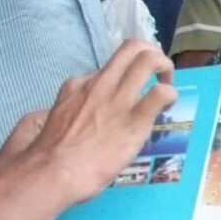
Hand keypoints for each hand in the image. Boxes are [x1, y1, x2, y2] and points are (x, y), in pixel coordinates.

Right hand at [28, 41, 178, 204]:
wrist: (53, 171)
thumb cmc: (51, 155)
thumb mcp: (56, 119)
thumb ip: (73, 109)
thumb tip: (79, 117)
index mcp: (78, 85)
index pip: (108, 68)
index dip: (124, 77)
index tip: (128, 92)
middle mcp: (99, 85)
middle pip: (131, 48)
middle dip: (151, 53)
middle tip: (158, 72)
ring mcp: (117, 100)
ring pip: (147, 59)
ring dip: (164, 66)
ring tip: (167, 84)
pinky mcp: (134, 120)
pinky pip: (161, 93)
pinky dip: (170, 94)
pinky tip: (167, 107)